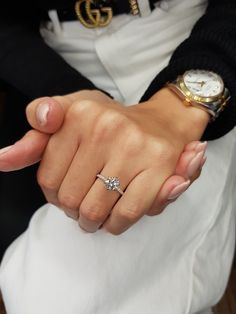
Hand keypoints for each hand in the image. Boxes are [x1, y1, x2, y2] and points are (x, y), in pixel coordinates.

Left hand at [0, 89, 207, 233]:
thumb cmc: (110, 125)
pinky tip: (116, 215)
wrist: (162, 124)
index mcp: (77, 114)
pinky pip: (125, 216)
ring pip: (95, 212)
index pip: (47, 179)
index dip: (55, 195)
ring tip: (99, 211)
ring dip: (94, 221)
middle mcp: (105, 127)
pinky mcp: (160, 169)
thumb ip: (34, 142)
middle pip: (70, 199)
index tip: (67, 191)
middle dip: (74, 211)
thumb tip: (1, 161)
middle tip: (84, 204)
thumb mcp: (69, 121)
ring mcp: (135, 147)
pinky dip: (116, 225)